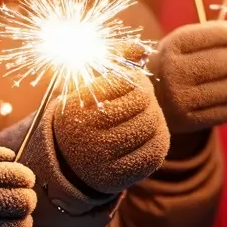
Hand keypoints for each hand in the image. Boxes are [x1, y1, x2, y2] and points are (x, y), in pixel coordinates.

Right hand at [0, 69, 170, 207]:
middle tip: (142, 100)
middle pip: (143, 102)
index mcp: (76, 108)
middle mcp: (85, 135)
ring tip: (144, 115)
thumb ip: (113, 62)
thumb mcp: (90, 86)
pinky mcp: (120, 177)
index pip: (126, 81)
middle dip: (148, 98)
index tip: (131, 85)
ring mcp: (101, 160)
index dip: (136, 80)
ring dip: (155, 116)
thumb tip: (141, 48)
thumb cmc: (85, 115)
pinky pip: (156, 152)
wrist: (68, 162)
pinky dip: (158, 138)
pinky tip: (149, 134)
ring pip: (152, 125)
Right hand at [148, 21, 226, 133]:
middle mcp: (174, 72)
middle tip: (226, 64)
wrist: (146, 102)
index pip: (219, 35)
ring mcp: (181, 100)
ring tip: (219, 84)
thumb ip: (207, 34)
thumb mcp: (179, 44)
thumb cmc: (171, 66)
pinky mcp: (190, 122)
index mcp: (171, 47)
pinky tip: (216, 100)